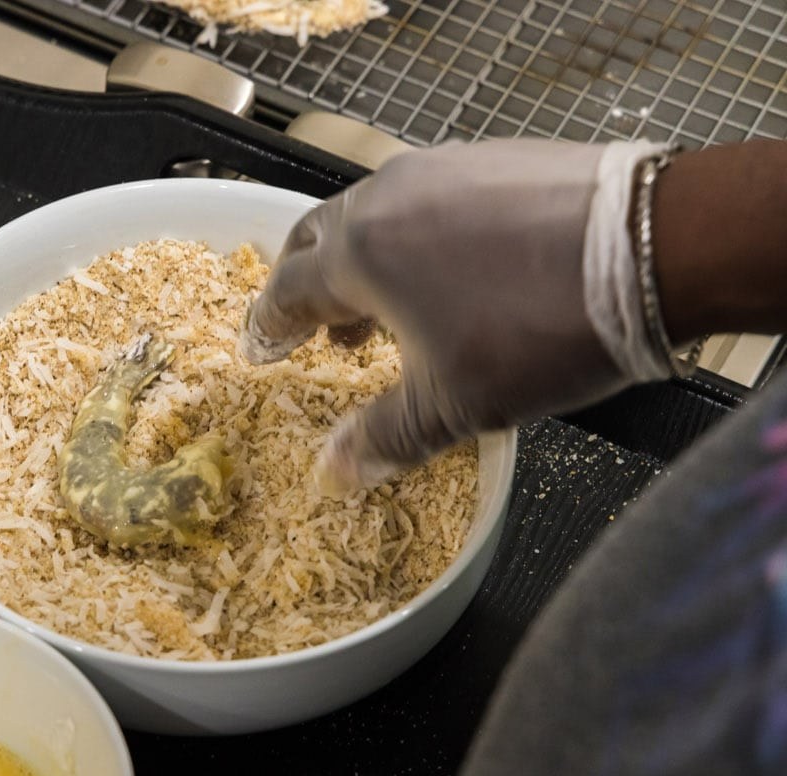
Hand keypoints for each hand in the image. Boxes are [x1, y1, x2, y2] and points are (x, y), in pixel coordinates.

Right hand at [240, 139, 673, 492]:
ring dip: (365, 262)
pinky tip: (453, 274)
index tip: (263, 347)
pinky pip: (429, 198)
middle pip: (318, 238)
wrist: (654, 247)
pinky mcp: (492, 158)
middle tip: (312, 329)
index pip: (286, 290)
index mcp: (358, 254)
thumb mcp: (452, 404)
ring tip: (386, 312)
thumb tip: (333, 474)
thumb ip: (384, 438)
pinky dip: (417, 238)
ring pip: (375, 214)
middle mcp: (386, 198)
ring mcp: (441, 168)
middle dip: (307, 285)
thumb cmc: (538, 330)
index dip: (269, 326)